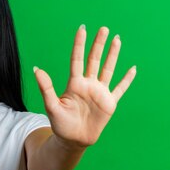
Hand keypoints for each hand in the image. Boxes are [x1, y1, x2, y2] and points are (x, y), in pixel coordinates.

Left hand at [33, 25, 135, 148]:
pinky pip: (120, 88)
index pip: (77, 59)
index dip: (80, 44)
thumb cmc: (61, 124)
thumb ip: (46, 88)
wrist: (73, 140)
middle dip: (99, 44)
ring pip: (108, 69)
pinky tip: (133, 68)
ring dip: (113, 54)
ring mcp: (100, 92)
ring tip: (117, 39)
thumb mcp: (52, 106)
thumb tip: (36, 69)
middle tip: (103, 28)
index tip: (82, 29)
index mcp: (74, 84)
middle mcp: (88, 84)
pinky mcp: (109, 102)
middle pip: (94, 60)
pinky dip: (127, 79)